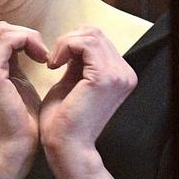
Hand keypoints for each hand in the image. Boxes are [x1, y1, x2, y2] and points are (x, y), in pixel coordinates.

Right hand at [0, 21, 48, 161]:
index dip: (21, 39)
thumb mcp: (15, 83)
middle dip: (26, 36)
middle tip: (44, 54)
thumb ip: (11, 62)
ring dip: (29, 38)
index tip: (40, 56)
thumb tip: (21, 40)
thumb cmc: (21, 121)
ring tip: (44, 56)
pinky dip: (29, 42)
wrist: (15, 148)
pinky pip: (9, 40)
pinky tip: (42, 58)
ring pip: (4, 31)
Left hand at [38, 26, 137, 164]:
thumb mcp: (71, 83)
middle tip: (52, 61)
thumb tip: (71, 43)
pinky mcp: (105, 77)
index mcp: (120, 75)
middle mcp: (125, 73)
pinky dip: (64, 48)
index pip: (97, 39)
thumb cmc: (62, 120)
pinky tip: (53, 66)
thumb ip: (76, 64)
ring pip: (90, 34)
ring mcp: (119, 75)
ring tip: (53, 63)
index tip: (55, 61)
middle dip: (68, 41)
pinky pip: (84, 43)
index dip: (72, 43)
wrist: (65, 146)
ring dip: (64, 44)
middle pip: (95, 32)